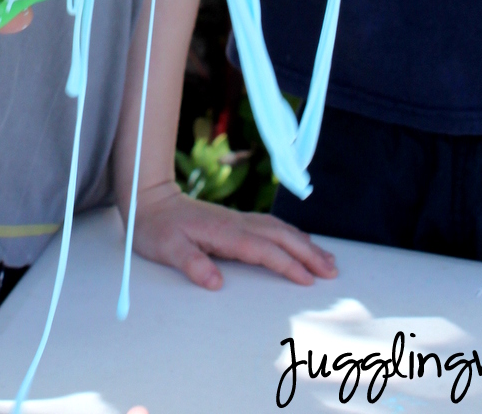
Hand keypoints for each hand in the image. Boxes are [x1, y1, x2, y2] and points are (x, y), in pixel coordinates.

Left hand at [128, 181, 336, 290]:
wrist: (150, 199)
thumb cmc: (157, 227)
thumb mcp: (166, 248)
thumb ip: (191, 263)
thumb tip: (216, 283)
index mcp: (224, 232)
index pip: (263, 250)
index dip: (287, 264)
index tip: (307, 280)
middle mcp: (236, 223)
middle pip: (280, 236)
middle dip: (308, 253)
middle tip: (332, 271)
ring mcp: (238, 220)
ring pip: (279, 229)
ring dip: (304, 243)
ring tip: (326, 259)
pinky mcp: (235, 221)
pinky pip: (271, 227)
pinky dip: (291, 235)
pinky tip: (299, 242)